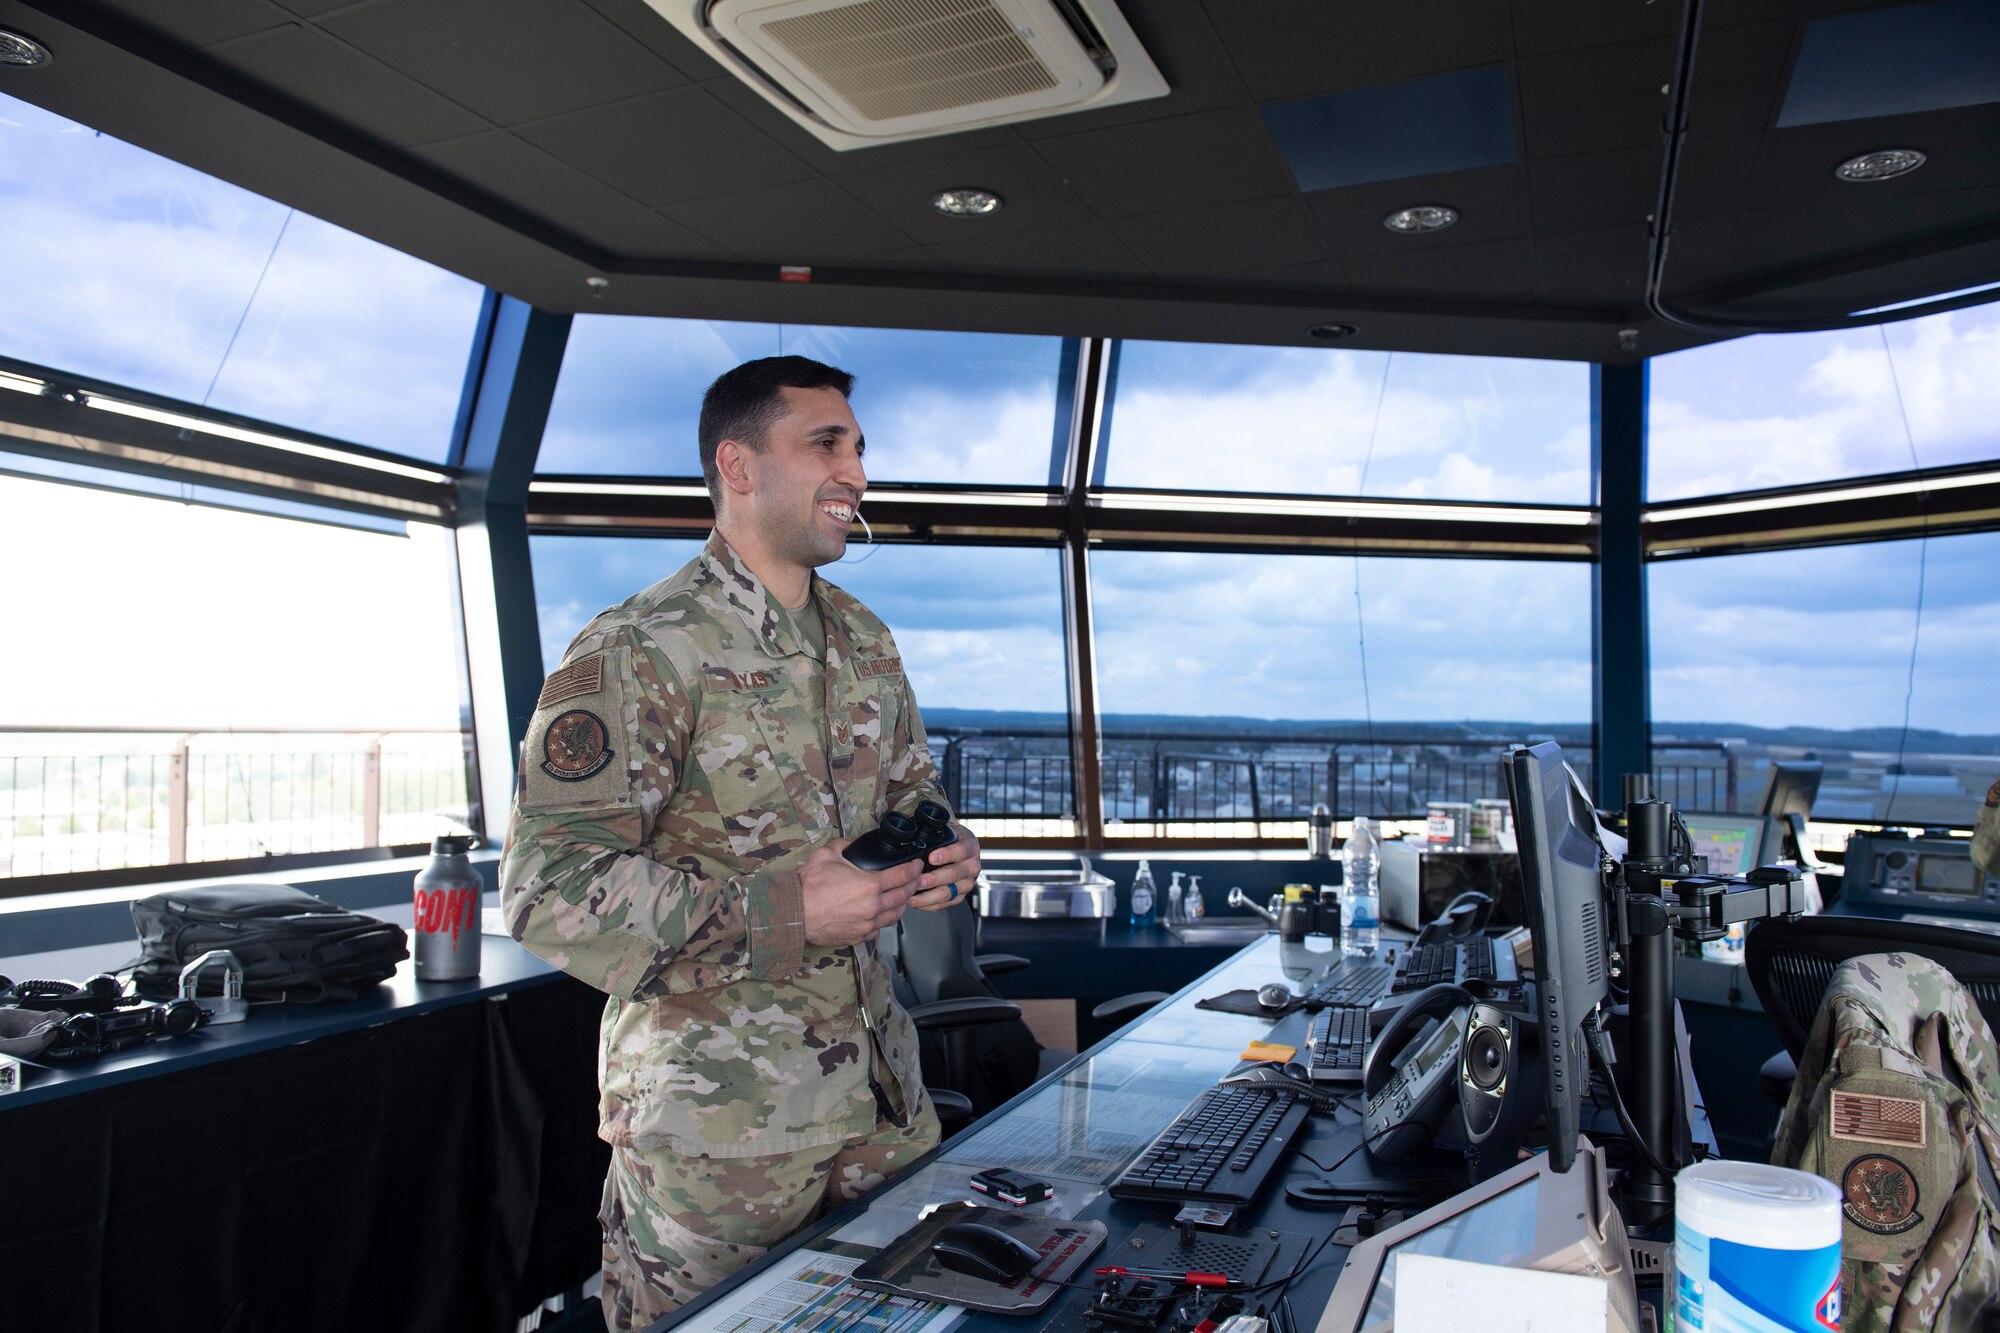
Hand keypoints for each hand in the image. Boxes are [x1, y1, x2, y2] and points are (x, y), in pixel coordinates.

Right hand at [801, 841, 920, 946]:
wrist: (794, 913)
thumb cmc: (808, 887)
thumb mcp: (826, 854)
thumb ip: (843, 845)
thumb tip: (850, 844)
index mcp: (869, 885)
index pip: (902, 875)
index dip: (913, 868)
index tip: (917, 865)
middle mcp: (873, 907)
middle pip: (903, 896)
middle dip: (913, 886)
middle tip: (915, 879)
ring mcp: (866, 924)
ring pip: (894, 916)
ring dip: (902, 905)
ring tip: (904, 897)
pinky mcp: (858, 936)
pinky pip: (878, 929)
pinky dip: (884, 921)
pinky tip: (883, 915)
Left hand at [910, 823, 981, 911]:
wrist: (960, 849)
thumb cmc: (949, 840)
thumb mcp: (946, 831)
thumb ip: (934, 832)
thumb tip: (911, 829)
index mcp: (969, 847)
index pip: (961, 851)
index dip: (946, 854)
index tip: (932, 857)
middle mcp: (972, 866)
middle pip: (954, 875)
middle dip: (933, 879)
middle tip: (917, 880)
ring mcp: (968, 883)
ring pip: (949, 892)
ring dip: (928, 895)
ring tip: (911, 895)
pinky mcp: (960, 896)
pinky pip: (945, 904)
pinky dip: (928, 904)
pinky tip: (915, 902)